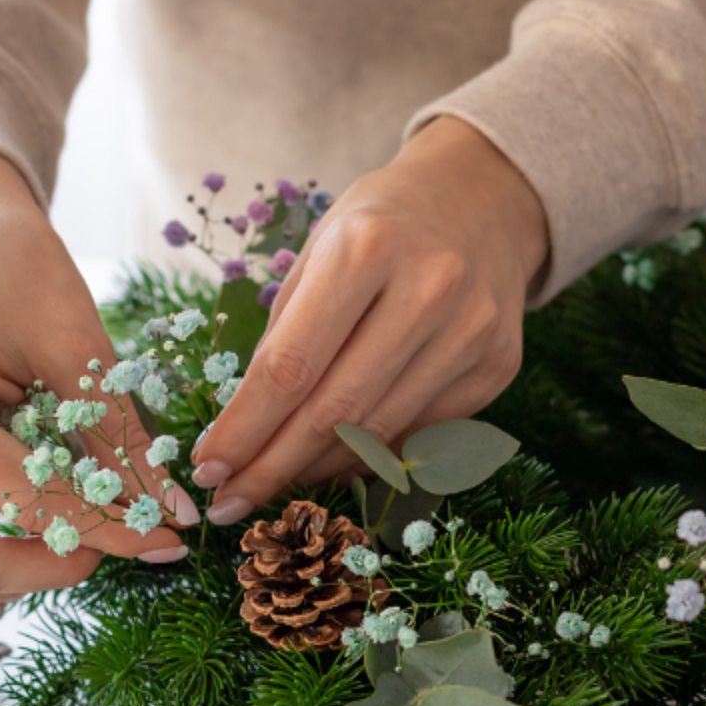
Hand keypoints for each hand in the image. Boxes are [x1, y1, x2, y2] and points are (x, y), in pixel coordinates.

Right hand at [0, 152, 192, 618]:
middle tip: (121, 538)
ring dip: (19, 580)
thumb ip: (121, 440)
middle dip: (57, 567)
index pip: (28, 502)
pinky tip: (43, 537)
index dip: (110, 529)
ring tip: (82, 538)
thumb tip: (173, 515)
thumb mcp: (80, 349)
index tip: (170, 537)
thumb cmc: (19, 277)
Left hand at [191, 117, 548, 519]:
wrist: (483, 202)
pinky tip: (336, 460)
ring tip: (277, 481)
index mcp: (367, 248)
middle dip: (272, 467)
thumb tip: (247, 432)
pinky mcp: (498, 366)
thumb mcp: (319, 250)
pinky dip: (372, 454)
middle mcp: (429, 289)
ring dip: (318, 468)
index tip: (207, 468)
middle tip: (230, 503)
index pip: (291, 365)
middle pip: (335, 411)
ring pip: (380, 432)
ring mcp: (472, 332)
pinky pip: (421, 434)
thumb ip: (286, 334)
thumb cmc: (380, 226)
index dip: (245, 427)